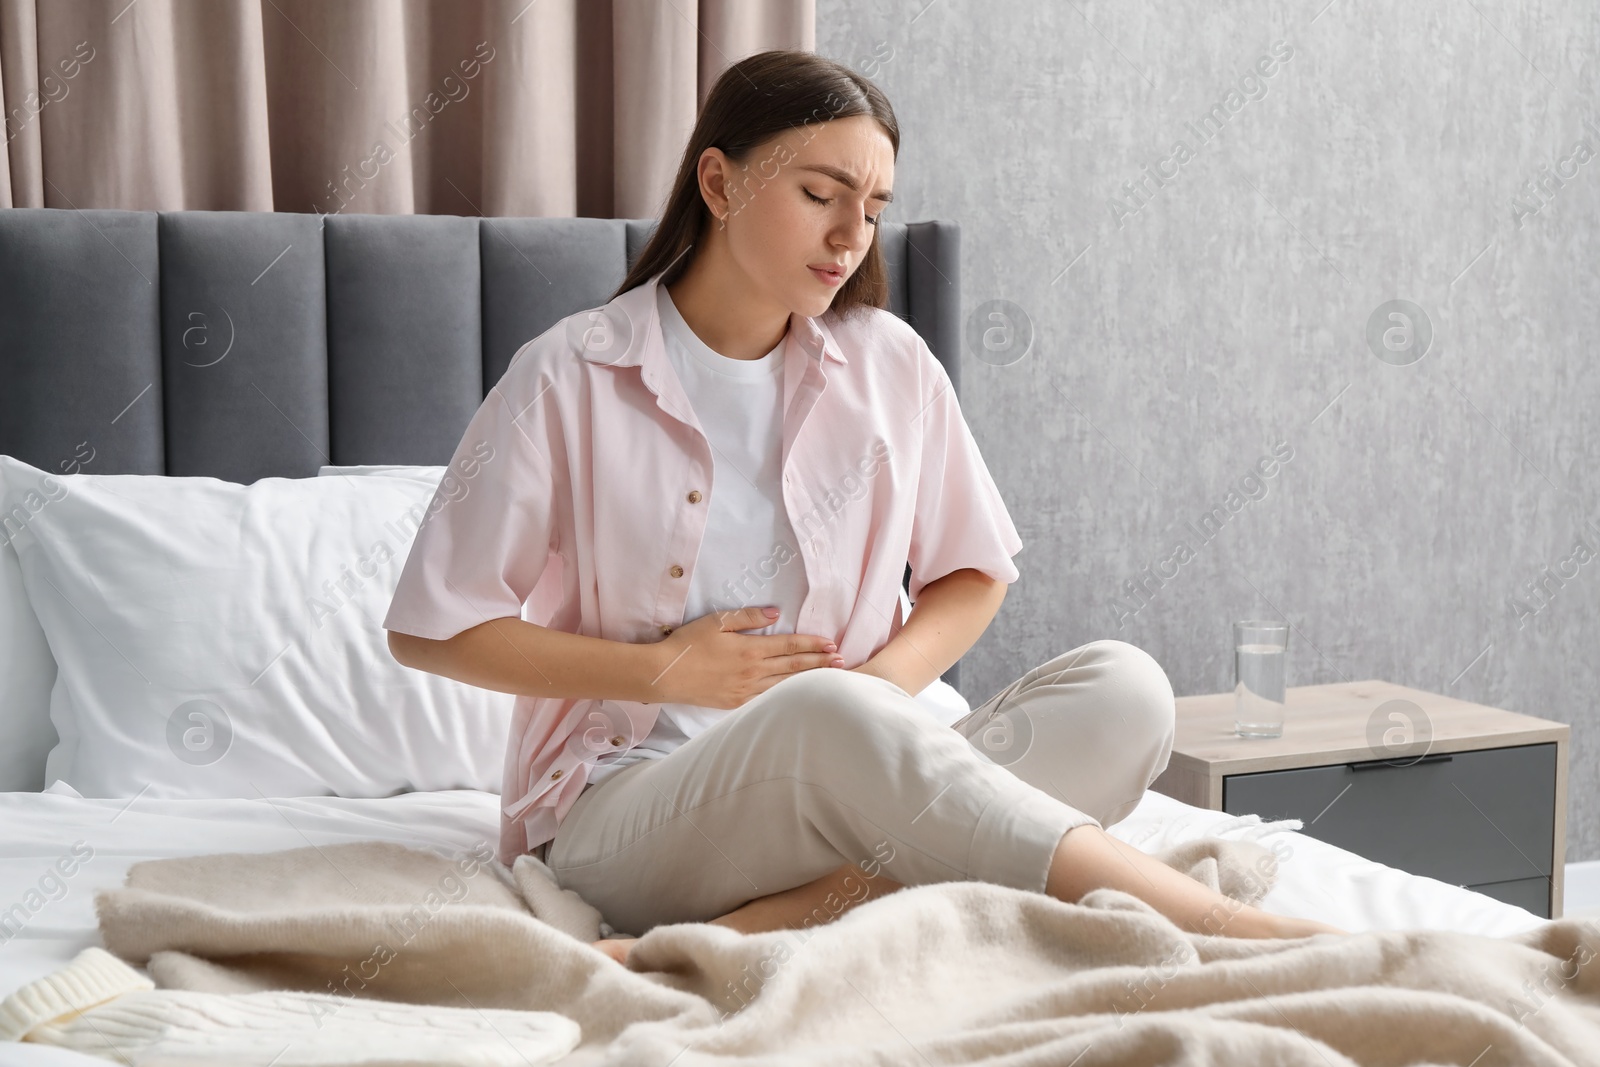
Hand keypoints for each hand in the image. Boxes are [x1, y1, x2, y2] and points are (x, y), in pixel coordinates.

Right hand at [649, 606, 843, 708]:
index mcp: (750, 650)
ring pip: (786, 685)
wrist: (665, 675)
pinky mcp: (737, 703)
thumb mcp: (716, 621)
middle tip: (842, 661)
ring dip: (809, 680)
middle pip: (794, 667)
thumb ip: (748, 617)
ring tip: (829, 677)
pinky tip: (798, 694)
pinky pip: (769, 698)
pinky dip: (787, 695)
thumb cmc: (688, 644)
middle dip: (820, 663)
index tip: (831, 643)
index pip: (790, 646)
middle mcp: (753, 672)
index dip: (813, 644)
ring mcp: (746, 691)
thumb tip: (776, 612)